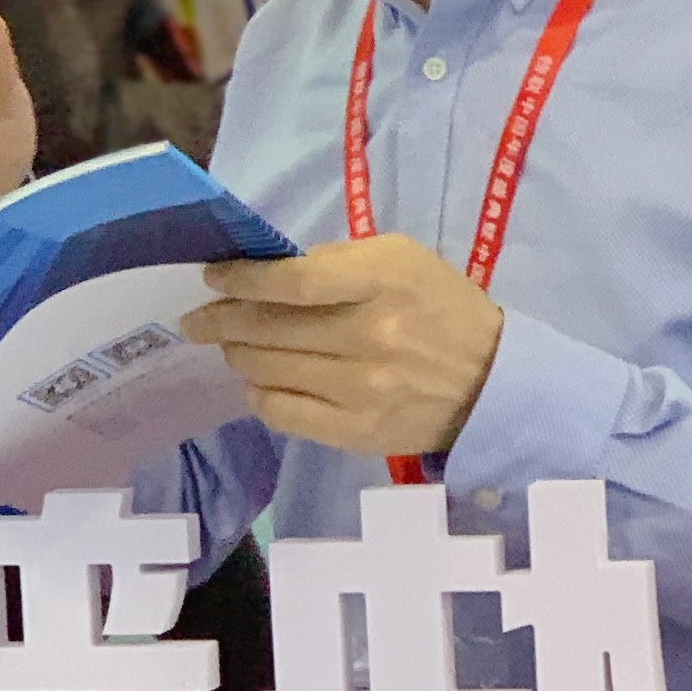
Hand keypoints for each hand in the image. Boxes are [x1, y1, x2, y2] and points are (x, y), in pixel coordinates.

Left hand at [182, 237, 506, 460]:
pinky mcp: (356, 431)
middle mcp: (370, 335)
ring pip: (266, 369)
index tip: (214, 277)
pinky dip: (258, 394)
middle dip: (220, 319)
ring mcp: (361, 389)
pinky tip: (258, 381)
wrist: (493, 383)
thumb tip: (275, 270)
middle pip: (267, 327)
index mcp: (383, 281)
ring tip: (231, 345)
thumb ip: (341, 258)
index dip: (241, 280)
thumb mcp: (405, 259)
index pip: (291, 281)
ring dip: (236, 353)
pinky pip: (282, 412)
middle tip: (198, 317)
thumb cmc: (443, 310)